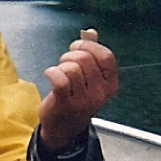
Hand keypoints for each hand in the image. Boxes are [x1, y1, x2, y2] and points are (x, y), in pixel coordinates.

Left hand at [38, 29, 118, 151]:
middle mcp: (100, 93)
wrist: (64, 128)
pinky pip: (60, 79)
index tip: (78, 46)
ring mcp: (84, 100)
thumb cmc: (76, 98)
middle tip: (65, 61)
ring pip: (71, 68)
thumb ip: (92, 54)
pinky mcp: (67, 104)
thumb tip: (91, 32)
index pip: (106, 56)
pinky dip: (52, 72)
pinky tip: (50, 74)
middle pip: (85, 59)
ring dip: (60, 65)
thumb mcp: (90, 78)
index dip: (90, 46)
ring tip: (59, 72)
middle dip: (70, 55)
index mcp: (110, 84)